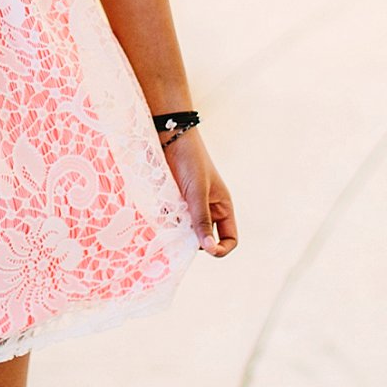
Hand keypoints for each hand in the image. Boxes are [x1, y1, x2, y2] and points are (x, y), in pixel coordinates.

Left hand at [162, 128, 234, 254]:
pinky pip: (171, 221)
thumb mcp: (197, 192)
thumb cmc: (190, 161)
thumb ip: (202, 219)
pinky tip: (157, 218)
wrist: (169, 137)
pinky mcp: (172, 202)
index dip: (221, 248)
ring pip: (186, 231)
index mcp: (223, 207)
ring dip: (177, 232)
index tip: (207, 249)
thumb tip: (209, 249)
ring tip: (168, 224)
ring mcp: (189, 206)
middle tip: (179, 237)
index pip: (229, 238)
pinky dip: (165, 223)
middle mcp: (208, 209)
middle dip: (193, 241)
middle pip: (204, 238)